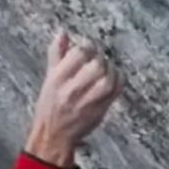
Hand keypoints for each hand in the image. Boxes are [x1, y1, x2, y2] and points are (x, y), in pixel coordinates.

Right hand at [24, 32, 120, 167]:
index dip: (88, 47)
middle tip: (98, 59)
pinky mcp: (99, 110)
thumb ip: (56, 54)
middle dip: (100, 58)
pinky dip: (119, 79)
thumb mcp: (49, 78)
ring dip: (111, 69)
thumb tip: (62, 33)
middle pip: (96, 65)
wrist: (54, 135)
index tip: (89, 48)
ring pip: (107, 78)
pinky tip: (115, 77)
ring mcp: (87, 102)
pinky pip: (116, 90)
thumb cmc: (50, 105)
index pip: (79, 54)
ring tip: (106, 68)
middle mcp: (71, 90)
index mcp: (57, 79)